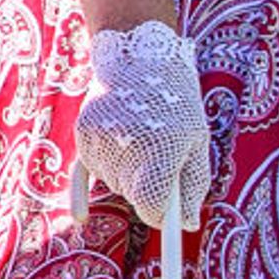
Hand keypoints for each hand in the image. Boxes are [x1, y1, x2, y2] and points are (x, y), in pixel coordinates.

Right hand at [76, 20, 213, 235]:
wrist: (137, 52)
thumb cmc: (175, 98)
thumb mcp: (197, 137)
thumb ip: (194, 183)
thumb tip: (188, 225)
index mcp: (162, 149)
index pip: (153, 207)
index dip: (163, 216)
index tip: (170, 220)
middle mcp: (127, 147)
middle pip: (133, 196)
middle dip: (147, 189)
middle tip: (160, 158)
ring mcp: (100, 140)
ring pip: (113, 182)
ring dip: (126, 175)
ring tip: (139, 139)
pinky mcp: (84, 134)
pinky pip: (81, 174)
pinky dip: (81, 196)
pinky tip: (81, 217)